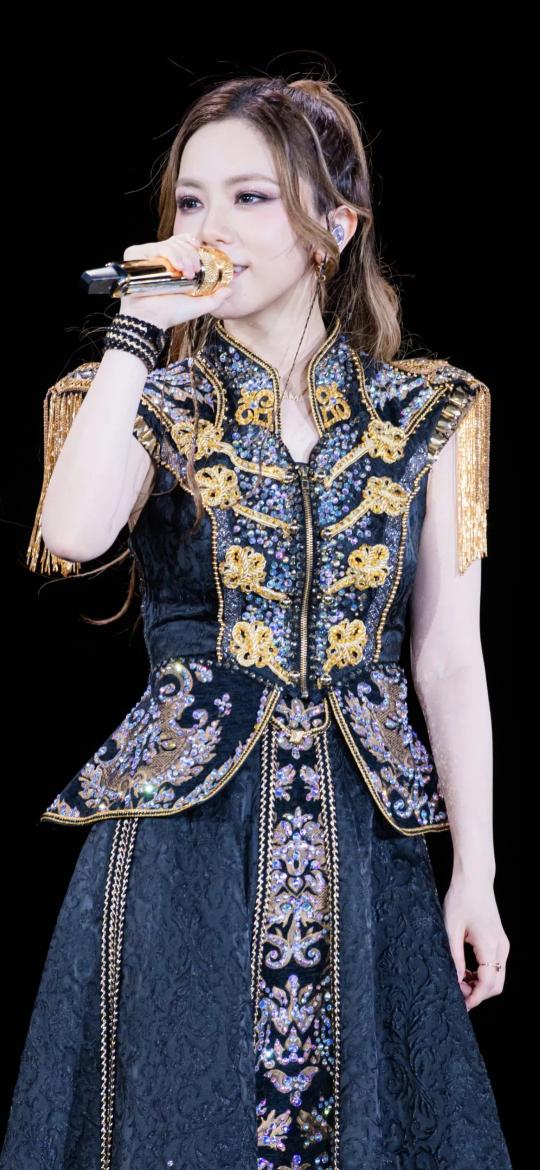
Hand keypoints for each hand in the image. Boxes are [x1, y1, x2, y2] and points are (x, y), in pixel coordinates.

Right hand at [118, 232, 234, 330]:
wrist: (150, 319)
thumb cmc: (170, 314)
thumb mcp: (198, 306)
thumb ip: (215, 299)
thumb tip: (230, 290)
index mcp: (172, 265)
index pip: (182, 243)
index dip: (192, 244)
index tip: (200, 251)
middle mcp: (160, 259)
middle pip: (179, 242)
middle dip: (191, 254)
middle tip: (195, 271)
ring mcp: (148, 257)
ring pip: (170, 244)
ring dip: (183, 255)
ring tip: (187, 273)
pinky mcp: (137, 256)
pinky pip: (157, 247)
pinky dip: (170, 254)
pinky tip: (176, 268)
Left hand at [442, 875, 509, 1010]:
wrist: (474, 879)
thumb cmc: (461, 898)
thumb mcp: (451, 929)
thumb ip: (454, 957)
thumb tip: (456, 980)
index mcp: (490, 945)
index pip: (487, 983)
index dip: (475, 998)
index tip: (461, 1005)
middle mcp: (501, 947)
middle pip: (496, 985)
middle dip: (479, 994)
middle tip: (458, 994)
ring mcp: (502, 943)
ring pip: (497, 976)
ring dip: (481, 985)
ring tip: (459, 981)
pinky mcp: (499, 940)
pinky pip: (495, 965)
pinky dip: (483, 974)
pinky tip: (466, 971)